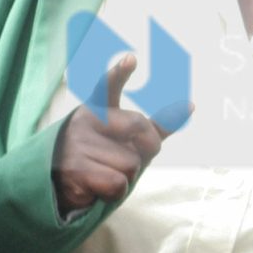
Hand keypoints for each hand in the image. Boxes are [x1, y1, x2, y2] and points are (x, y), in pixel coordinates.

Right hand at [52, 52, 169, 216]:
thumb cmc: (102, 158)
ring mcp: (78, 145)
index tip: (132, 59)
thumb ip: (156, 125)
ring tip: (103, 175)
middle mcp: (85, 121)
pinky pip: (118, 183)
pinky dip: (115, 193)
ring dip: (126, 177)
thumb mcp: (126, 138)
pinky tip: (97, 188)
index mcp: (97, 108)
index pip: (108, 86)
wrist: (61, 187)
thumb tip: (191, 106)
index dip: (120, 73)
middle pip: (141, 131)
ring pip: (131, 164)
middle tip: (126, 161)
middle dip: (145, 151)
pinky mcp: (76, 170)